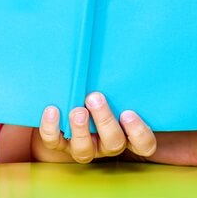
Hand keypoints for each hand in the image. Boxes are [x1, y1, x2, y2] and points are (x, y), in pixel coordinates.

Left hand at [34, 92, 156, 163]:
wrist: (71, 98)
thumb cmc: (102, 91)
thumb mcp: (117, 90)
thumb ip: (123, 81)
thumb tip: (129, 47)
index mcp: (127, 133)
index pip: (144, 145)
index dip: (138, 133)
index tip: (128, 112)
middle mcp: (107, 144)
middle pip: (113, 143)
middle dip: (104, 120)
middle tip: (95, 97)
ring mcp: (84, 147)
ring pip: (85, 150)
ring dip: (80, 129)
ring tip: (77, 110)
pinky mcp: (60, 145)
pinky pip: (55, 143)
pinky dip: (52, 128)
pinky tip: (52, 110)